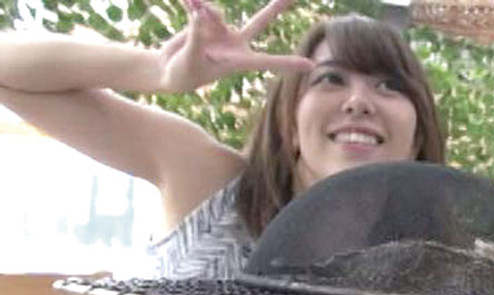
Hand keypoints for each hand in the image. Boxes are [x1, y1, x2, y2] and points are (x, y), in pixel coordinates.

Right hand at [157, 0, 312, 92]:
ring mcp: (220, 32)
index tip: (310, 65)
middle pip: (259, 22)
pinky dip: (193, 4)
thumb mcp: (191, 58)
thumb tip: (202, 12)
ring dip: (204, 10)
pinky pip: (200, 8)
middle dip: (275, 9)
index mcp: (238, 60)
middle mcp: (234, 44)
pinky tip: (187, 1)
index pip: (268, 61)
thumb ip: (198, 35)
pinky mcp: (204, 23)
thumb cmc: (183, 74)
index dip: (288, 63)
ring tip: (192, 8)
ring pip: (217, 13)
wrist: (168, 70)